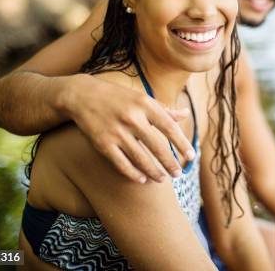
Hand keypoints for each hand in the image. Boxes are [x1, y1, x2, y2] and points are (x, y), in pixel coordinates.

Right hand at [61, 74, 194, 182]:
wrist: (82, 96)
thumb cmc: (118, 98)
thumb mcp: (142, 98)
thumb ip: (164, 109)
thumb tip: (186, 114)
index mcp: (145, 105)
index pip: (170, 128)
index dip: (182, 144)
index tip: (192, 156)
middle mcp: (132, 118)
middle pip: (157, 147)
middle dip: (170, 163)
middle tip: (178, 174)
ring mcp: (117, 132)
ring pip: (141, 159)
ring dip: (154, 172)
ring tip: (162, 178)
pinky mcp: (103, 144)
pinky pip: (122, 164)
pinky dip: (133, 174)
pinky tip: (142, 180)